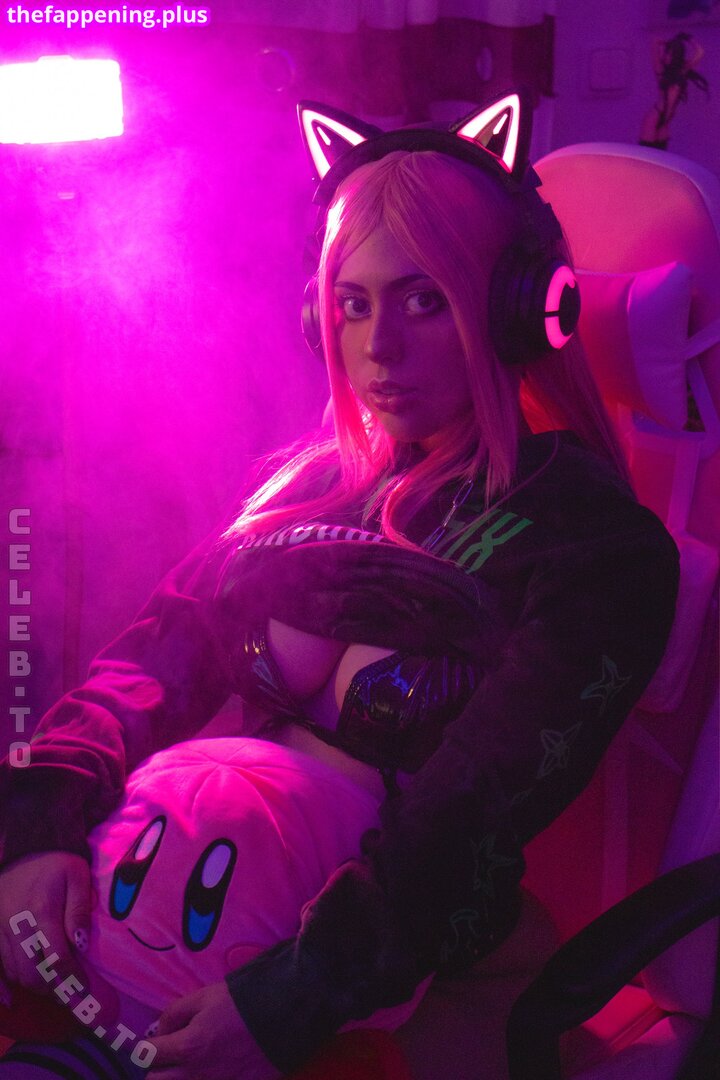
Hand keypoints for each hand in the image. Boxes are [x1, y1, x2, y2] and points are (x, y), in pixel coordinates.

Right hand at [0, 851, 90, 995]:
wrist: (24, 850)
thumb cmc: (57, 863)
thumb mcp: (77, 876)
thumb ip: (79, 909)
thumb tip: (81, 944)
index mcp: (41, 911)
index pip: (56, 958)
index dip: (70, 980)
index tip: (84, 990)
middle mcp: (16, 925)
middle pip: (32, 974)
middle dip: (54, 990)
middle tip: (73, 995)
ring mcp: (0, 930)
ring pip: (15, 974)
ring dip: (37, 987)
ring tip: (58, 987)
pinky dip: (9, 984)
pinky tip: (16, 997)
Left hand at [148, 982, 280, 1079]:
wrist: (284, 1019)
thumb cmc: (242, 1004)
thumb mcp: (205, 996)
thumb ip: (174, 1012)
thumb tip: (159, 1031)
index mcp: (188, 1047)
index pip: (147, 1055)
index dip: (147, 1046)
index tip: (156, 1043)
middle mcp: (196, 1076)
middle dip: (158, 1068)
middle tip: (169, 1058)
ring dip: (176, 1077)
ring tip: (187, 1067)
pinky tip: (208, 1073)